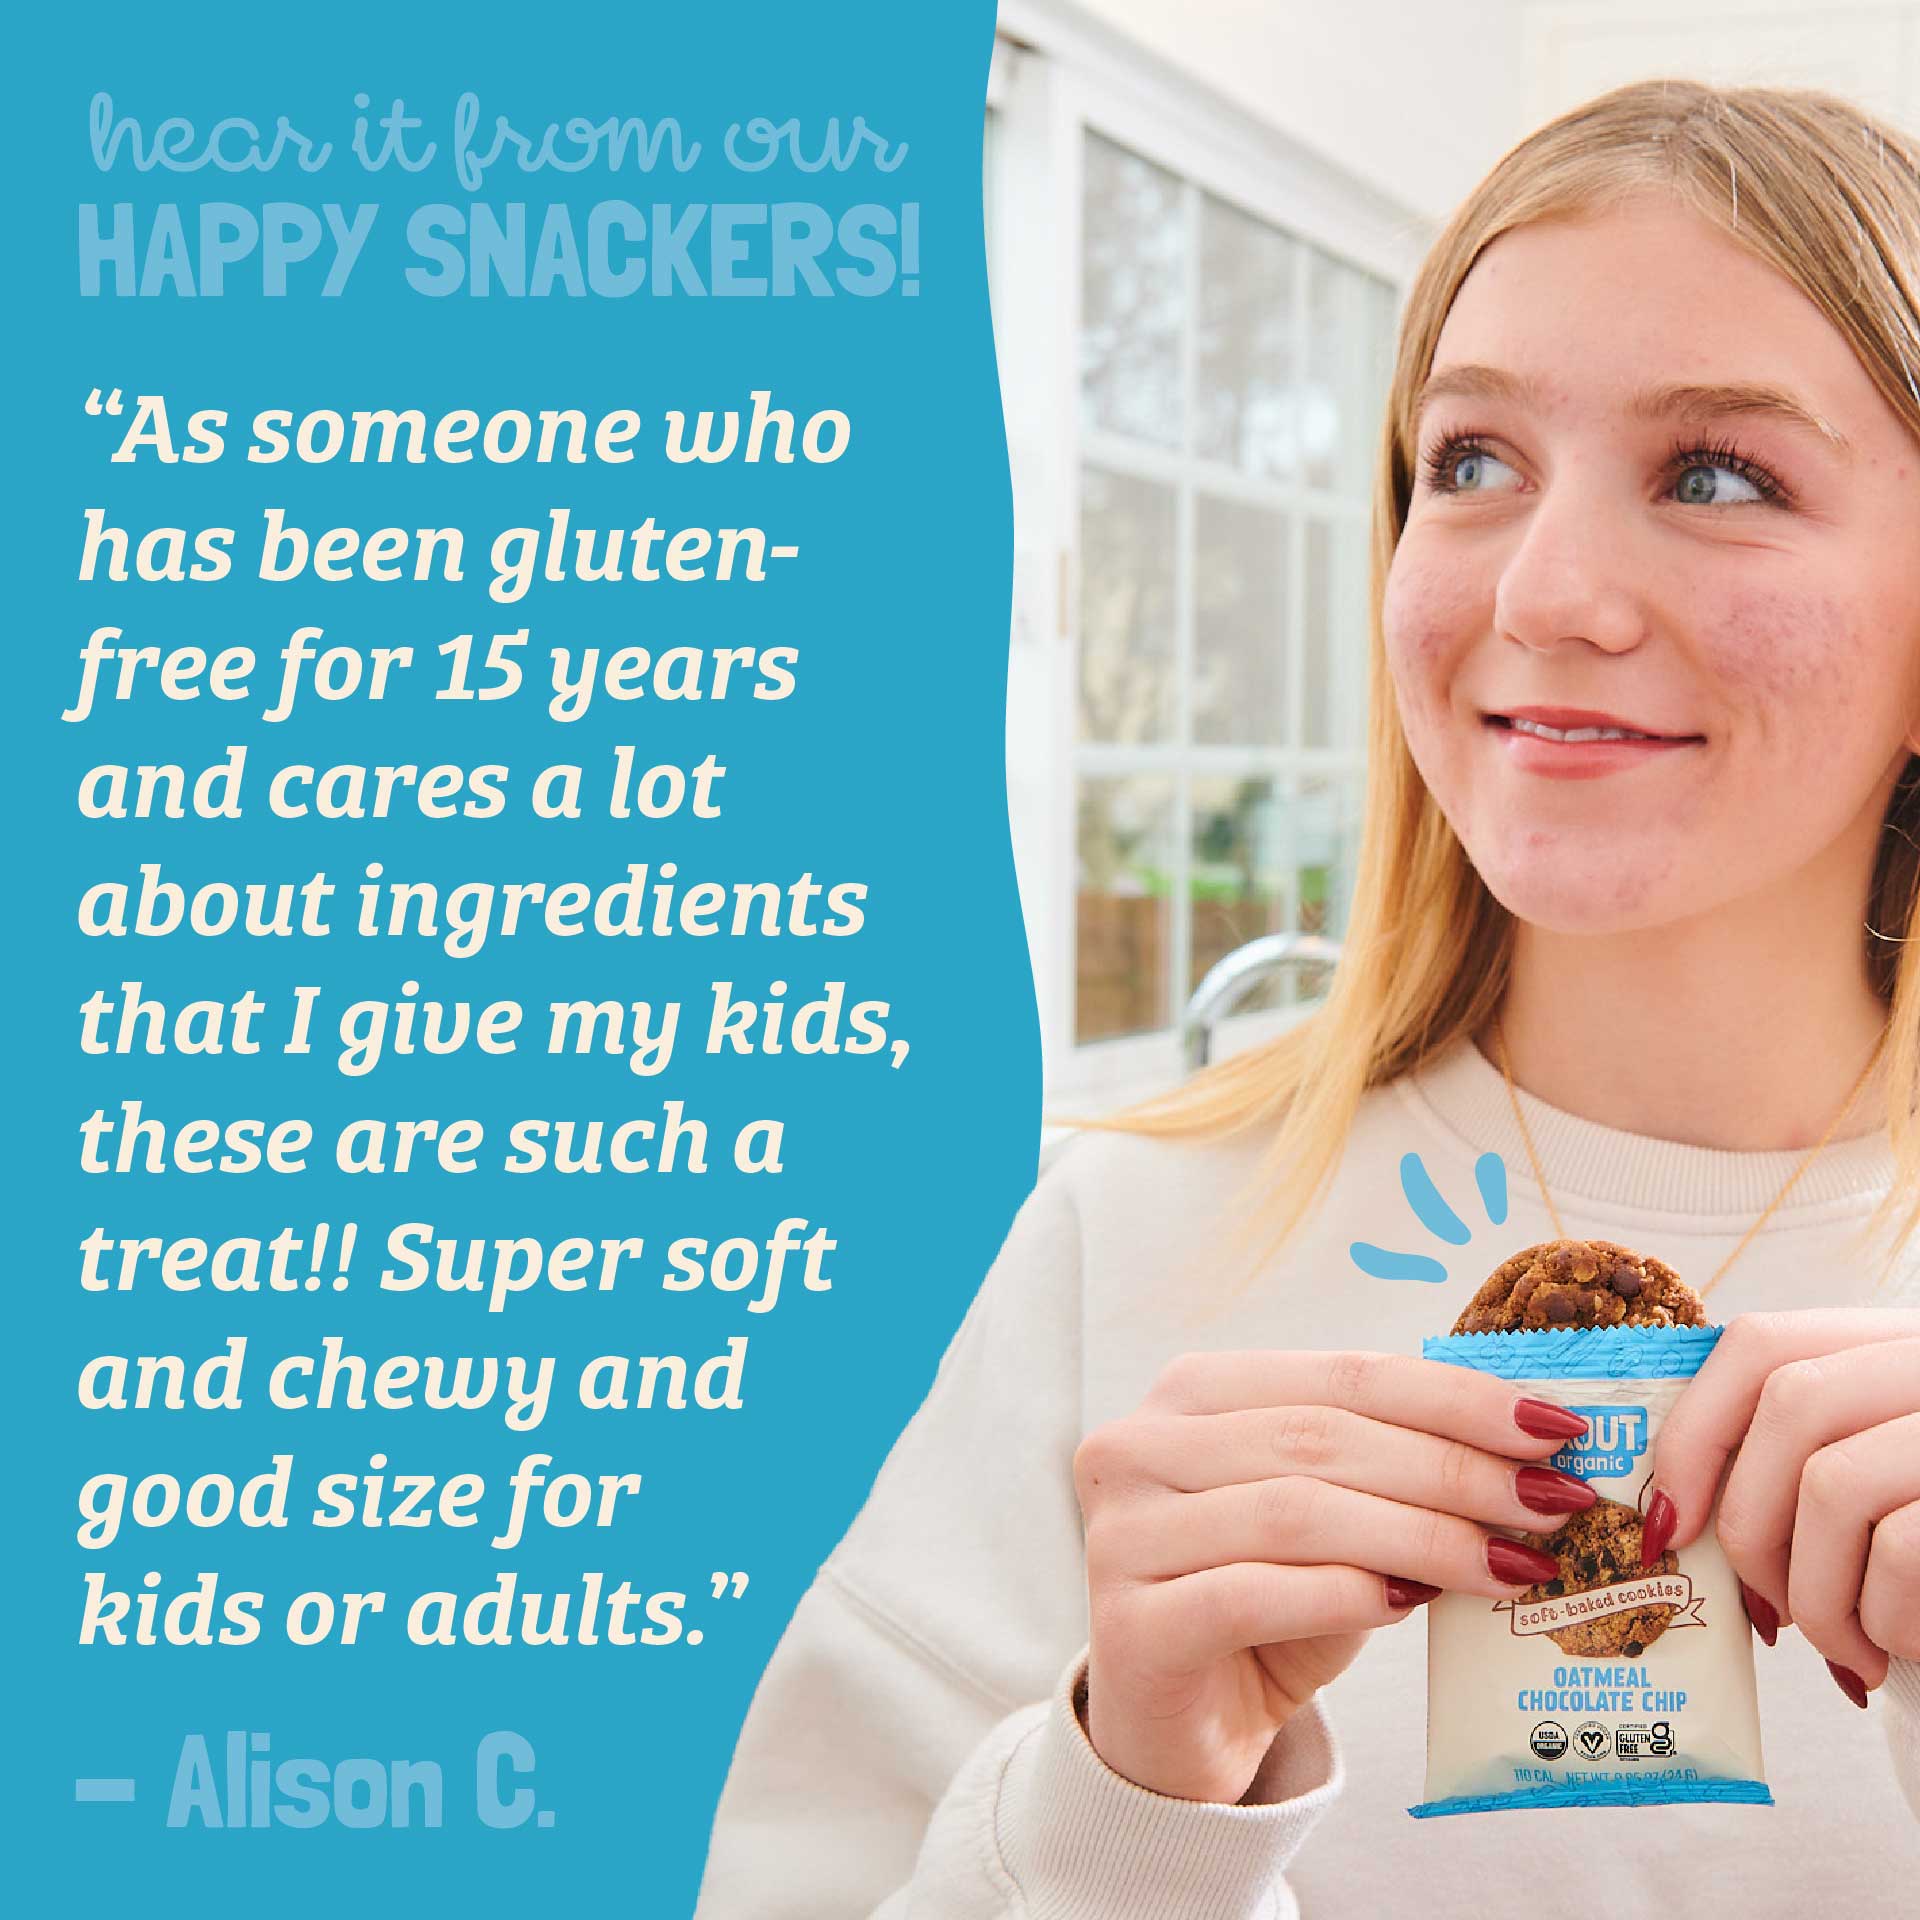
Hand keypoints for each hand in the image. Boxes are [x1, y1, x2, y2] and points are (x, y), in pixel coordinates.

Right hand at [1072, 1347, 1596, 1803]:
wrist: (1176, 1730)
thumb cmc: (1263, 1607)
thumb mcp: (1331, 1525)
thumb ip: (1391, 1478)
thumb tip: (1528, 1456)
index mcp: (1192, 1393)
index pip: (1341, 1374)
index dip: (1453, 1397)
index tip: (1553, 1425)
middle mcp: (1138, 1445)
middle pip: (1322, 1438)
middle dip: (1453, 1468)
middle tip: (1553, 1501)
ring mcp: (1122, 1532)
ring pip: (1296, 1511)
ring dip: (1423, 1535)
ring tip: (1513, 1564)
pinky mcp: (1129, 1624)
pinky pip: (1254, 1594)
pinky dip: (1347, 1594)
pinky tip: (1413, 1605)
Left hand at [1642, 1309, 1919, 1701]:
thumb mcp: (1882, 1475)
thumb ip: (1798, 1464)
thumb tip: (1669, 1516)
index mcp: (1897, 1345)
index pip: (1761, 1343)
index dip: (1695, 1430)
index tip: (1668, 1522)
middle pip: (1791, 1408)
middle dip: (1751, 1527)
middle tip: (1770, 1613)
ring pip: (1835, 1485)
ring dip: (1820, 1594)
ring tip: (1849, 1648)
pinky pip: (1904, 1550)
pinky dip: (1888, 1619)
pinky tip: (1905, 1648)